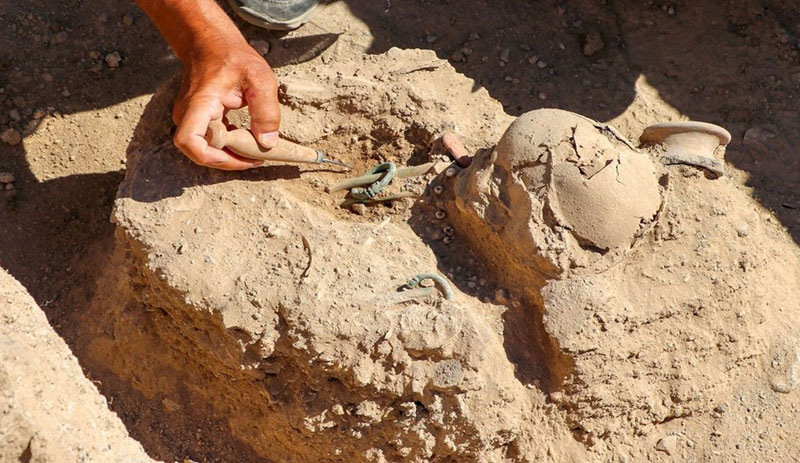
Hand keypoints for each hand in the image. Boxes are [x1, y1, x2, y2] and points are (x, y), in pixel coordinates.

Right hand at [172, 41, 280, 169]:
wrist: (210, 43)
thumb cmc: (234, 57)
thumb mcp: (260, 79)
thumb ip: (266, 111)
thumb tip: (267, 143)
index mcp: (200, 104)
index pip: (189, 141)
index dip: (212, 158)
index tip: (239, 158)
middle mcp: (188, 114)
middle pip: (200, 152)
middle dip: (229, 161)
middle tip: (257, 159)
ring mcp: (191, 118)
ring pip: (205, 150)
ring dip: (230, 156)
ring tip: (256, 152)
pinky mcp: (198, 121)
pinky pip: (210, 142)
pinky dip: (228, 147)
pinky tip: (248, 142)